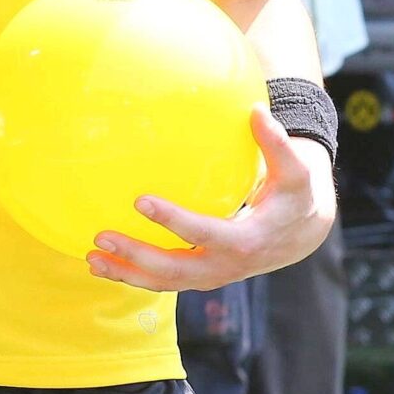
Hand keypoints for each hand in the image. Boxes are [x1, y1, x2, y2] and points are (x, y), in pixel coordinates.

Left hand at [87, 112, 335, 291]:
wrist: (302, 233)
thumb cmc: (295, 195)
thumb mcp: (296, 170)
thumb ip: (276, 143)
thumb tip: (257, 110)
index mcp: (247, 240)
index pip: (204, 233)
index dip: (173, 221)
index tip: (140, 201)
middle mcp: (226, 266)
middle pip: (176, 269)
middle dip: (137, 257)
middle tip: (102, 237)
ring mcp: (213, 275)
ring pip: (166, 283)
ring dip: (127, 273)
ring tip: (91, 258)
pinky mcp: (202, 275)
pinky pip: (165, 281)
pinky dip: (134, 276)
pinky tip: (103, 264)